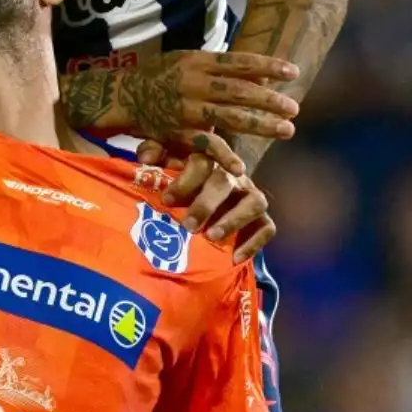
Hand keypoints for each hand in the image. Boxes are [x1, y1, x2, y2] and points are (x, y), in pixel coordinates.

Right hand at [97, 51, 298, 146]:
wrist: (123, 95)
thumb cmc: (159, 74)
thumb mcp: (186, 59)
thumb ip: (218, 65)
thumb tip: (257, 70)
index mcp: (198, 62)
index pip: (239, 62)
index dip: (268, 66)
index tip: (293, 72)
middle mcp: (194, 84)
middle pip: (239, 90)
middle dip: (270, 99)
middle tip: (295, 108)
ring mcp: (187, 109)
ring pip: (229, 117)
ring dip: (260, 125)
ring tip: (287, 130)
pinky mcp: (178, 133)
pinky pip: (205, 146)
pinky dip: (223, 156)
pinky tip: (241, 167)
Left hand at [138, 141, 274, 263]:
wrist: (207, 199)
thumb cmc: (181, 183)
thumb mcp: (166, 164)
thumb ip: (154, 154)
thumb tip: (145, 158)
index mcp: (210, 160)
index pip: (201, 163)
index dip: (184, 181)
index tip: (166, 200)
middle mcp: (234, 176)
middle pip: (225, 182)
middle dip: (206, 203)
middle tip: (188, 225)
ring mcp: (251, 195)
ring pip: (254, 202)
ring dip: (233, 220)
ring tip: (212, 237)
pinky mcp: (262, 218)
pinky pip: (267, 228)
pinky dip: (254, 243)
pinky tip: (235, 257)